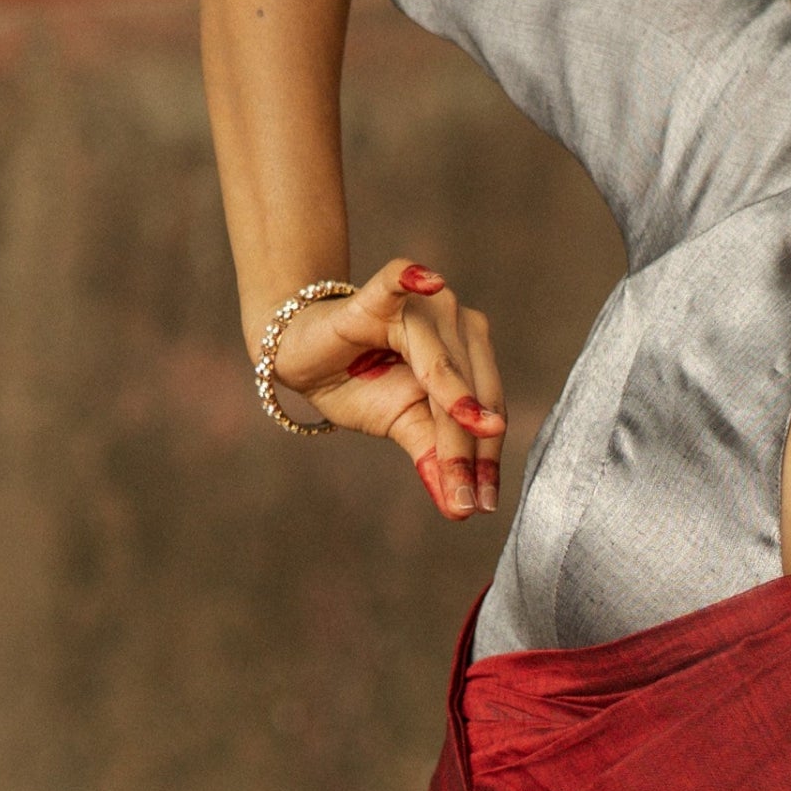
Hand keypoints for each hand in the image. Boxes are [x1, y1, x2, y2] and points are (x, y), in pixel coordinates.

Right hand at [261, 255, 506, 516]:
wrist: (304, 355)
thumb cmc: (361, 383)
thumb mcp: (402, 425)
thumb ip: (434, 457)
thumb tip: (462, 510)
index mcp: (469, 354)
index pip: (486, 408)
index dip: (485, 458)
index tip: (482, 507)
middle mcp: (454, 324)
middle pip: (470, 389)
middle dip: (467, 447)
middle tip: (466, 500)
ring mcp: (418, 307)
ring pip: (441, 361)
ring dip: (453, 402)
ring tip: (461, 449)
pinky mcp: (374, 297)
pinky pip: (394, 282)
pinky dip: (410, 280)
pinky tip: (429, 282)